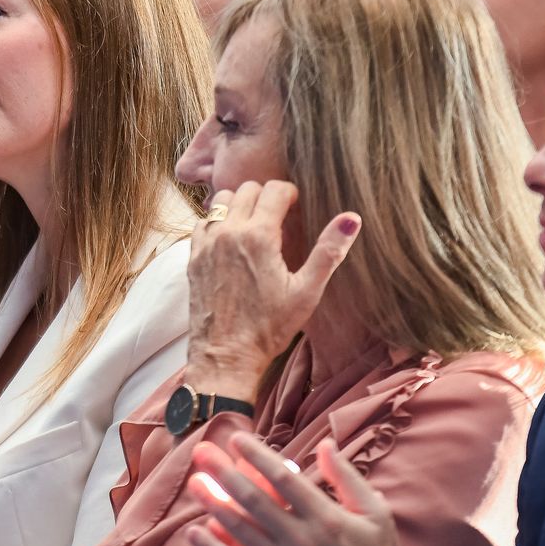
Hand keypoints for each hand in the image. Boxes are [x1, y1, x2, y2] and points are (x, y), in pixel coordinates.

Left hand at [185, 180, 360, 395]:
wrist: (225, 356)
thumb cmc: (268, 328)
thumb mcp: (307, 292)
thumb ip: (328, 251)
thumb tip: (351, 219)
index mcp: (258, 236)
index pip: (275, 189)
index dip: (290, 195)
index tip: (295, 210)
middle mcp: (228, 233)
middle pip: (247, 189)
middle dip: (265, 196)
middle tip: (277, 218)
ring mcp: (206, 245)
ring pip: (221, 200)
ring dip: (239, 205)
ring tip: (253, 225)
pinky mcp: (193, 258)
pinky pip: (203, 223)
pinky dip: (217, 222)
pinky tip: (230, 241)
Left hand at [186, 433, 407, 545]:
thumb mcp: (376, 515)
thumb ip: (347, 478)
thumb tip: (325, 443)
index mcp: (326, 516)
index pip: (283, 478)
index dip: (256, 456)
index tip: (236, 438)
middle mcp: (301, 538)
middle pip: (253, 499)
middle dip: (224, 472)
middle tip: (201, 452)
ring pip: (240, 529)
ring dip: (213, 504)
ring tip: (194, 482)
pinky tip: (193, 533)